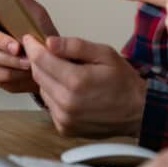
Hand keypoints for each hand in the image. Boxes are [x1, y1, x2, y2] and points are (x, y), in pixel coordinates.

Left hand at [21, 35, 146, 137]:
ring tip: (67, 73)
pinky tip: (71, 91)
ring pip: (42, 90)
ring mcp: (64, 118)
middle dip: (40, 61)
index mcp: (76, 81)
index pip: (41, 60)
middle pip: (38, 74)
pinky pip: (50, 105)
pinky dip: (55, 95)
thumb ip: (75, 46)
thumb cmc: (123, 81)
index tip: (30, 39)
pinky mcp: (64, 127)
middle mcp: (67, 102)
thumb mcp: (104, 54)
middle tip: (49, 52)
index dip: (33, 46)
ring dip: (48, 78)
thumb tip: (50, 42)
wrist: (137, 111)